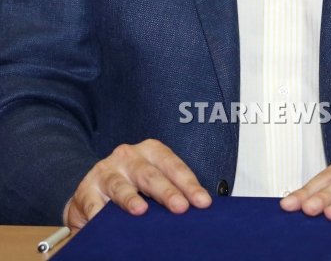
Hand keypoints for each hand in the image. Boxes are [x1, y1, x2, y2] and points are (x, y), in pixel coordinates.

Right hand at [64, 139, 210, 227]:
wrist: (92, 192)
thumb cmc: (132, 186)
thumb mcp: (153, 181)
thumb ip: (171, 189)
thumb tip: (199, 208)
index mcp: (150, 152)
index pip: (172, 166)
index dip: (188, 184)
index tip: (202, 202)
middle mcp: (128, 157)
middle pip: (149, 174)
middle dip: (166, 191)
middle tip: (180, 207)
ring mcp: (105, 172)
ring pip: (119, 185)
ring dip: (130, 198)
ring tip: (140, 210)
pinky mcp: (86, 190)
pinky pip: (92, 203)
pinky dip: (98, 213)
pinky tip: (103, 221)